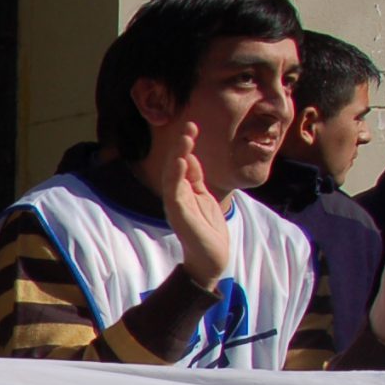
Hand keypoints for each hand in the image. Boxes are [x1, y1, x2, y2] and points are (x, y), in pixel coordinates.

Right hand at [146, 118, 227, 288]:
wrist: (212, 258)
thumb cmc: (209, 230)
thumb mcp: (205, 197)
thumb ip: (197, 180)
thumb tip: (191, 158)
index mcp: (183, 191)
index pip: (182, 163)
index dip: (186, 145)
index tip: (192, 127)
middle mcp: (176, 196)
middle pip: (175, 166)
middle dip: (180, 146)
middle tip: (188, 127)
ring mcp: (176, 205)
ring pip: (172, 176)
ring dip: (178, 156)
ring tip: (185, 139)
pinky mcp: (178, 214)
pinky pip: (174, 192)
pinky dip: (177, 177)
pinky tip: (182, 162)